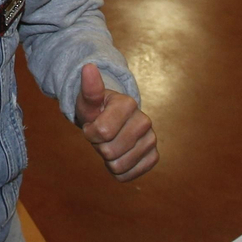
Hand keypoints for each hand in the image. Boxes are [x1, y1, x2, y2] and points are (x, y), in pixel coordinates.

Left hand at [75, 64, 157, 181]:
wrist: (108, 120)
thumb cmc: (95, 109)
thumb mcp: (87, 101)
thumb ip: (88, 88)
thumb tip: (88, 66)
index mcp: (128, 104)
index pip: (102, 132)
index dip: (89, 132)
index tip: (91, 124)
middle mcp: (145, 121)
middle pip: (109, 151)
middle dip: (97, 145)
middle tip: (100, 134)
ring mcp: (151, 139)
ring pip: (118, 165)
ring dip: (106, 158)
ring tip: (108, 142)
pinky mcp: (153, 156)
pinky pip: (129, 175)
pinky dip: (117, 170)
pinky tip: (117, 155)